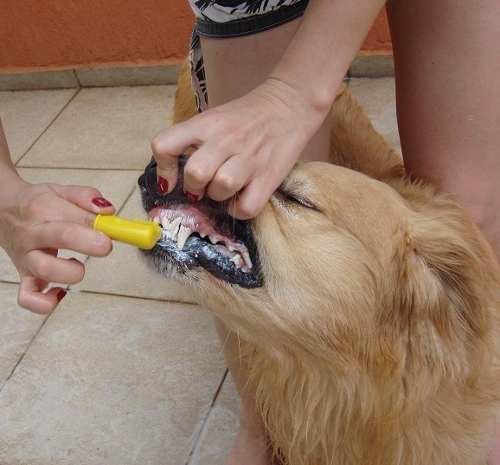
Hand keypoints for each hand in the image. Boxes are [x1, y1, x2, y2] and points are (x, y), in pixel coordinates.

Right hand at [0, 178, 113, 313]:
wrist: (0, 211)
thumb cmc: (36, 204)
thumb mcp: (61, 191)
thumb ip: (86, 197)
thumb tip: (108, 211)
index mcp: (45, 209)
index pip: (76, 215)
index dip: (99, 224)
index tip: (115, 229)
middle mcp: (34, 233)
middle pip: (60, 238)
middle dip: (88, 243)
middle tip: (105, 245)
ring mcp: (27, 257)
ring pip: (45, 269)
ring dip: (71, 271)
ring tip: (78, 265)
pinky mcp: (24, 277)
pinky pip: (28, 297)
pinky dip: (45, 302)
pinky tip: (61, 292)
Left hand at [151, 78, 326, 218]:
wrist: (289, 105)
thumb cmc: (246, 117)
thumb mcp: (213, 119)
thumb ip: (192, 141)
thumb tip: (174, 179)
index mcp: (206, 124)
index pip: (165, 145)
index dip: (163, 170)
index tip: (170, 182)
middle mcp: (225, 140)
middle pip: (195, 174)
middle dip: (194, 188)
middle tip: (203, 187)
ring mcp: (249, 159)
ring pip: (221, 189)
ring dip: (218, 197)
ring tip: (225, 190)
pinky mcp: (269, 177)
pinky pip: (246, 207)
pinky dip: (239, 210)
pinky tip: (241, 198)